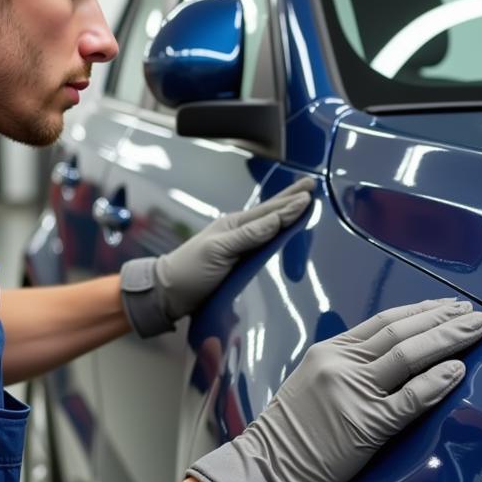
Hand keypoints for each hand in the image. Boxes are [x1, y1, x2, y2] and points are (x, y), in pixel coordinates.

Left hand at [120, 177, 314, 337]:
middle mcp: (239, 234)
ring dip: (287, 215)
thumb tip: (277, 219)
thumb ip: (248, 235)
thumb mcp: (218, 250)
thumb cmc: (190, 270)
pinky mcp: (239, 265)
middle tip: (311, 187)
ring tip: (303, 204)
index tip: (310, 195)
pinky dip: (277, 236)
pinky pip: (264, 246)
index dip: (290, 204)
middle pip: (271, 214)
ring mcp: (239, 248)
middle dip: (291, 200)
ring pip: (269, 228)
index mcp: (235, 226)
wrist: (169, 294)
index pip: (269, 212)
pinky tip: (284, 233)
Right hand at [188, 298, 481, 481]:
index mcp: (330, 351)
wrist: (265, 467)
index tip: (448, 306)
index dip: (421, 311)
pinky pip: (408, 400)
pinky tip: (458, 370)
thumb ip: (348, 366)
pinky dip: (436, 383)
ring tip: (477, 330)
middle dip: (442, 320)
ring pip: (409, 357)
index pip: (384, 322)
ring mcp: (353, 393)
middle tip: (474, 312)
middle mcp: (342, 365)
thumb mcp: (314, 382)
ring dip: (448, 340)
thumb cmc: (291, 431)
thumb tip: (394, 358)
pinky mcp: (364, 426)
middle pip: (401, 333)